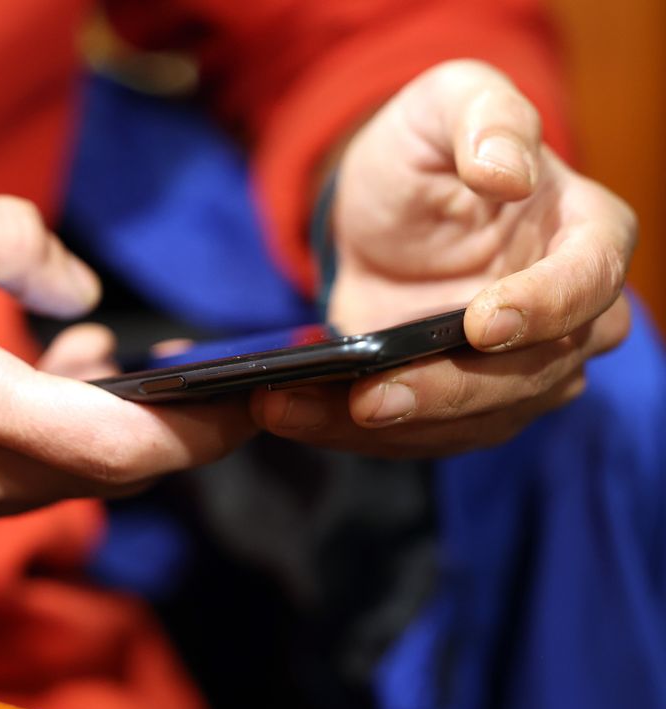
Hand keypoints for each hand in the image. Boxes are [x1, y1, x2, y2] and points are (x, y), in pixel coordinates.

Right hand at [0, 183, 253, 540]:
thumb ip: (2, 239)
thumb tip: (81, 288)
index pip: (115, 449)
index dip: (196, 433)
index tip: (247, 403)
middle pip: (105, 473)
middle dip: (167, 428)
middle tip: (199, 375)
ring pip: (62, 480)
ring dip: (104, 425)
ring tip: (109, 356)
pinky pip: (14, 484)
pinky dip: (51, 439)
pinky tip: (48, 379)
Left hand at [253, 60, 634, 456]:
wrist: (381, 213)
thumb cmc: (426, 152)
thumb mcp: (448, 104)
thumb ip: (487, 118)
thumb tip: (508, 172)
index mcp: (584, 235)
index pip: (589, 281)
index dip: (544, 308)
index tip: (481, 323)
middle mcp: (566, 316)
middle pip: (531, 376)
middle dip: (445, 394)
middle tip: (369, 400)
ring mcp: (516, 370)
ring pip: (471, 421)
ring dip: (385, 427)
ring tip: (291, 409)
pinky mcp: (457, 402)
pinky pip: (417, 433)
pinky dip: (347, 431)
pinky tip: (289, 413)